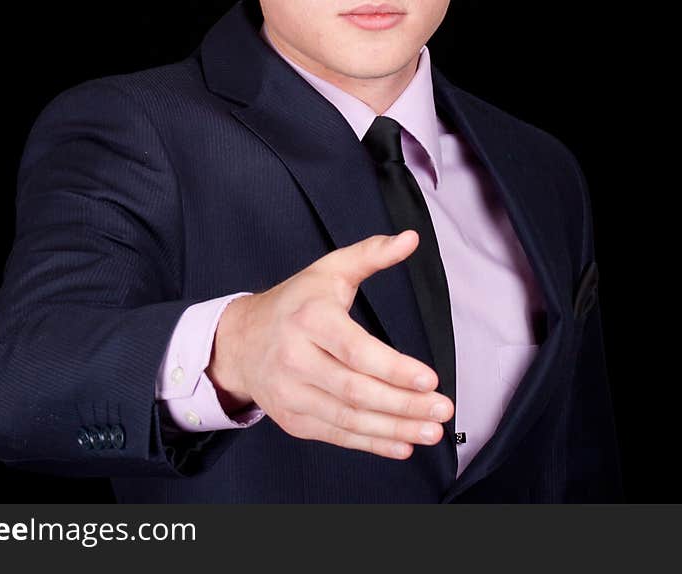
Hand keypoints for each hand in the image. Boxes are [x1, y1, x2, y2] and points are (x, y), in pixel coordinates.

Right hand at [206, 231, 454, 459]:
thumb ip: (371, 254)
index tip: (430, 379)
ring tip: (431, 429)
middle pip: (355, 390)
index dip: (393, 368)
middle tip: (442, 408)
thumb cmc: (294, 303)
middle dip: (403, 404)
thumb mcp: (329, 270)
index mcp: (309, 318)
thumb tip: (410, 239)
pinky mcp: (293, 419)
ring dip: (394, 427)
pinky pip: (338, 436)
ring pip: (349, 418)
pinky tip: (402, 443)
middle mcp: (296, 358)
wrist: (240, 341)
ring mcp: (292, 393)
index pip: (355, 350)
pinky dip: (373, 443)